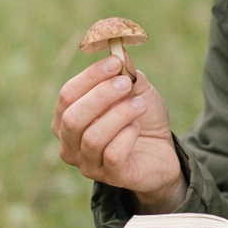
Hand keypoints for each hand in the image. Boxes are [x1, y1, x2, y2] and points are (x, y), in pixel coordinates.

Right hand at [52, 54, 185, 212]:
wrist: (161, 150)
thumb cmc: (139, 118)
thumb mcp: (135, 90)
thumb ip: (125, 72)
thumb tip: (119, 51)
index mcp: (66, 119)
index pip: (67, 95)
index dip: (90, 77)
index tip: (115, 62)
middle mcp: (69, 144)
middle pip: (72, 118)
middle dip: (101, 96)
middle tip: (127, 83)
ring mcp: (87, 164)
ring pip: (92, 137)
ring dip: (120, 115)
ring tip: (140, 105)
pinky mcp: (110, 177)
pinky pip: (112, 155)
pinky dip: (127, 136)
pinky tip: (137, 128)